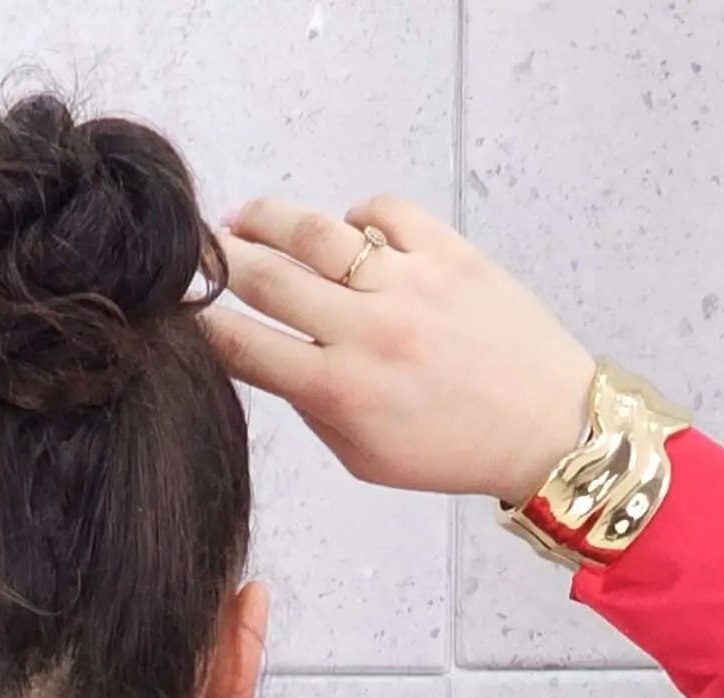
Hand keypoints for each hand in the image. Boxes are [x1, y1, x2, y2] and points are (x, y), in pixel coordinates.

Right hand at [199, 195, 598, 508]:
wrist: (545, 423)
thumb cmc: (454, 450)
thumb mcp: (366, 460)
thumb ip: (313, 410)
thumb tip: (273, 360)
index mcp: (340, 391)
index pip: (245, 346)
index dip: (201, 323)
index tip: (178, 308)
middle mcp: (366, 332)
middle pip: (266, 277)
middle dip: (220, 260)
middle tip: (196, 250)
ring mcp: (406, 285)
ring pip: (314, 231)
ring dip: (267, 219)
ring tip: (244, 219)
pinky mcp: (446, 252)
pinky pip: (382, 212)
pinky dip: (355, 216)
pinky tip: (348, 234)